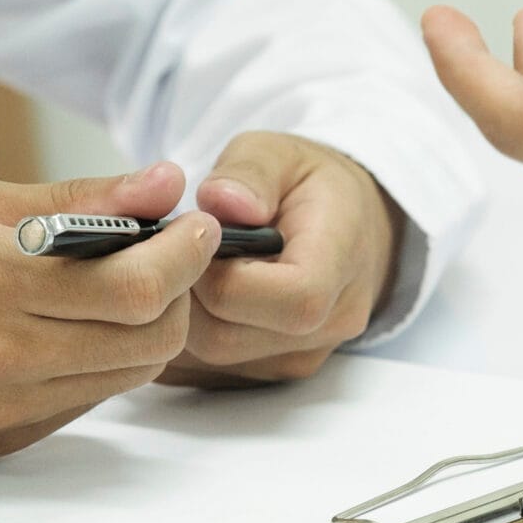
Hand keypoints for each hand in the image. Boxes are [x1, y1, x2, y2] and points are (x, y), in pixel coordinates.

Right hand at [0, 162, 220, 462]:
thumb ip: (75, 199)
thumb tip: (163, 182)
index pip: (140, 287)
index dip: (189, 254)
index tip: (197, 224)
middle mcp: (5, 360)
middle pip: (152, 342)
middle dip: (180, 293)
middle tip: (167, 254)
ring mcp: (2, 411)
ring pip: (125, 378)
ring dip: (144, 332)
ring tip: (119, 288)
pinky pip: (81, 404)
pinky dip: (97, 365)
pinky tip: (70, 330)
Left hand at [161, 131, 404, 384]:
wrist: (347, 224)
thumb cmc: (309, 185)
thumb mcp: (278, 153)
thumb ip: (249, 172)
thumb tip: (220, 202)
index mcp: (342, 262)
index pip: (288, 299)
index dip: (222, 275)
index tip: (198, 239)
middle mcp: (331, 323)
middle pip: (232, 337)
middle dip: (188, 294)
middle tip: (175, 253)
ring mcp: (303, 355)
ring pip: (213, 359)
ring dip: (182, 316)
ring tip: (186, 268)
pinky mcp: (275, 370)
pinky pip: (210, 369)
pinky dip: (188, 334)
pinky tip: (192, 294)